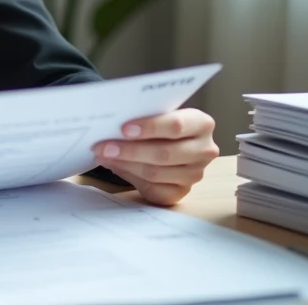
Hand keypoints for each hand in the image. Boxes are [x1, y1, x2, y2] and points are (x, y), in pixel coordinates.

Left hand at [91, 108, 219, 205]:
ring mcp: (195, 174)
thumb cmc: (161, 123)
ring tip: (103, 155)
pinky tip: (114, 166)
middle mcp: (204, 150)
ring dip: (125, 164)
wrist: (169, 141)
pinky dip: (129, 176)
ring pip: (155, 172)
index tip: (123, 128)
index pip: (176, 125)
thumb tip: (111, 124)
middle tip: (103, 146)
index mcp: (202, 124)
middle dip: (130, 150)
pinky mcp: (182, 192)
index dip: (150, 127)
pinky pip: (153, 188)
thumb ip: (144, 116)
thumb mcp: (158, 114)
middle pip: (165, 153)